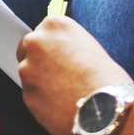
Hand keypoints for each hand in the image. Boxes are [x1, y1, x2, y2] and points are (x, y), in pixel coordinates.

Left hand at [17, 15, 133, 134]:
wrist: (107, 108)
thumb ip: (67, 44)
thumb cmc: (106, 78)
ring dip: (39, 80)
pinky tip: (60, 105)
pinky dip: (41, 99)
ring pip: (28, 72)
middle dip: (39, 59)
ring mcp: (27, 69)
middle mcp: (36, 42)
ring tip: (63, 92)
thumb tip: (60, 53)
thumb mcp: (89, 45)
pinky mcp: (26, 95)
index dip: (52, 44)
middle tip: (58, 73)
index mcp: (54, 25)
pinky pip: (31, 94)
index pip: (43, 29)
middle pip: (28, 48)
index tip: (59, 54)